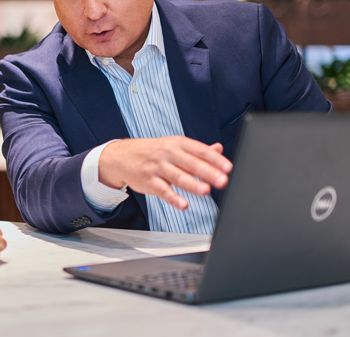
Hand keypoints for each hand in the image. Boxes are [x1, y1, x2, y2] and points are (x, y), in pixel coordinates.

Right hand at [98, 137, 231, 210]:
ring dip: (192, 184)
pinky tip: (183, 204)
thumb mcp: (174, 145)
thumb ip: (197, 150)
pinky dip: (173, 198)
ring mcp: (157, 168)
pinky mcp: (149, 182)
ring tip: (206, 191)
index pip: (200, 150)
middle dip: (208, 172)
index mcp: (177, 144)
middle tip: (223, 180)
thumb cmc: (152, 152)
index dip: (215, 159)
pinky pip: (162, 191)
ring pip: (177, 176)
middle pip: (191, 163)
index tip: (228, 167)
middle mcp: (168, 154)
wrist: (121, 156)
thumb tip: (219, 149)